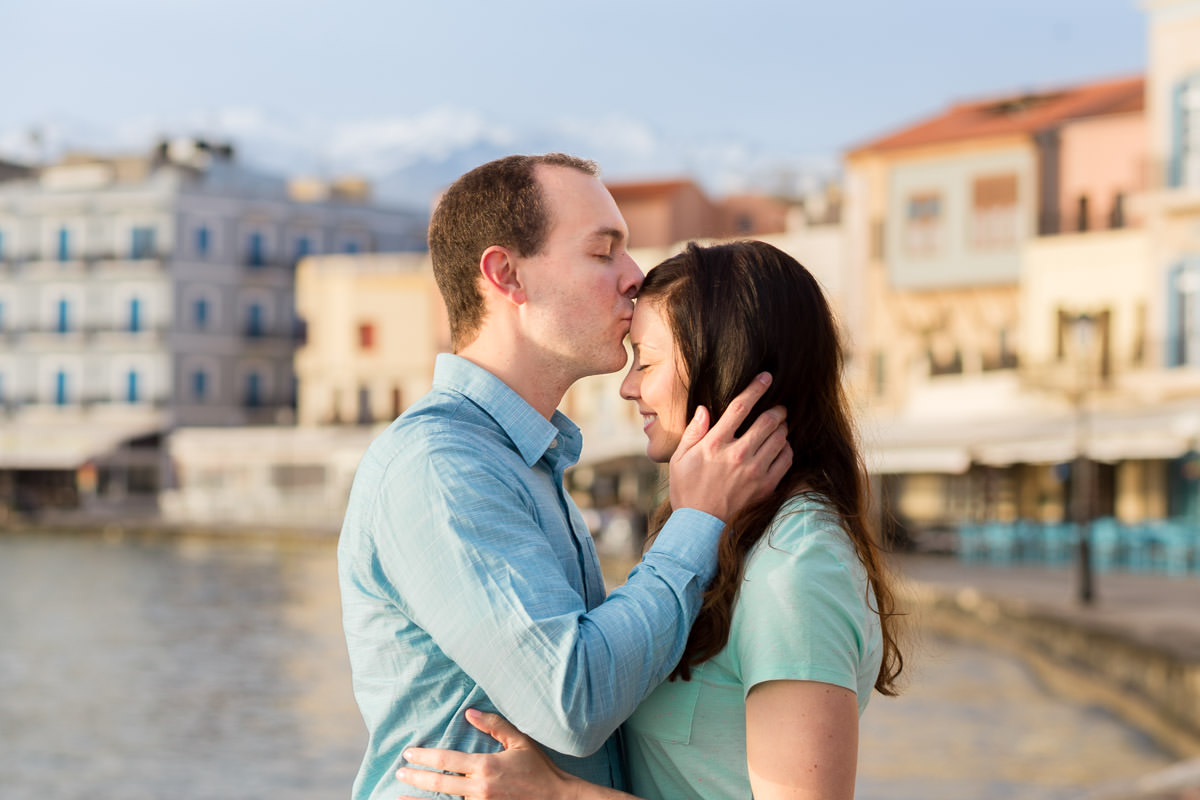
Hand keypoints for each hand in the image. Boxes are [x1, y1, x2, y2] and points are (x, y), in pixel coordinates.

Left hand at [397, 709, 575, 799]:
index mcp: (486, 766)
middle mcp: (480, 789)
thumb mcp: (520, 741)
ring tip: (399, 798)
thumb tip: (469, 712)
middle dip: (415, 778)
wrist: (558, 799)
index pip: (446, 760)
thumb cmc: (540, 769)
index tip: (409, 753)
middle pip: (439, 784)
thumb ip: (494, 725)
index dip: (424, 756)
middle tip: (399, 772)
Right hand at [668, 372, 791, 522]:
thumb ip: (693, 432)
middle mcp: (737, 454)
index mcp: (715, 443)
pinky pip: (786, 459)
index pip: (740, 407)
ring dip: (782, 428)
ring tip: (779, 427)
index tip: (766, 378)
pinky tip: (780, 448)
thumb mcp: (679, 460)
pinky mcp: (766, 485)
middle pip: (768, 420)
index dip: (756, 388)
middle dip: (777, 409)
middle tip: (778, 408)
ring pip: (779, 438)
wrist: (700, 527)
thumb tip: (703, 409)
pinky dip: (786, 449)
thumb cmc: (687, 491)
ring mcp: (754, 470)